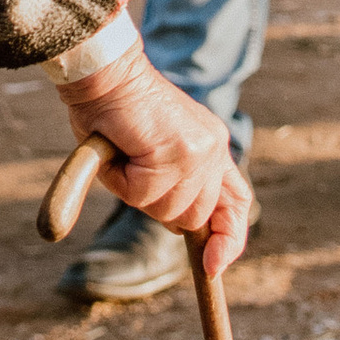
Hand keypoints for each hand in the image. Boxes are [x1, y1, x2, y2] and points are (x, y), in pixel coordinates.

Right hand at [60, 42, 254, 282]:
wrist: (103, 73)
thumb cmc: (114, 113)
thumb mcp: (150, 155)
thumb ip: (172, 186)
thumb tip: (181, 228)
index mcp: (213, 148)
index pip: (236, 203)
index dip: (228, 239)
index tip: (213, 265)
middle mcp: (215, 149)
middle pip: (192, 218)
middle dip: (156, 206)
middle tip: (134, 167)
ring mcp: (200, 151)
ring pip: (167, 211)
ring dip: (135, 192)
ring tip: (126, 153)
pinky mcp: (179, 152)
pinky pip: (144, 195)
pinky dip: (122, 181)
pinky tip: (121, 150)